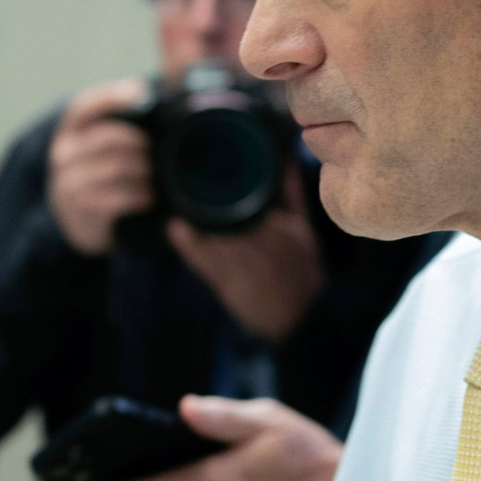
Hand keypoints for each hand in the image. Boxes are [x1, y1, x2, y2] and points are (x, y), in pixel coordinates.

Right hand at [46, 79, 153, 254]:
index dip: (112, 95)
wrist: (77, 221)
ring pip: (117, 168)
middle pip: (110, 137)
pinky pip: (118, 198)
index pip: (85, 106)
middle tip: (156, 150)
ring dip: (144, 172)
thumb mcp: (101, 147)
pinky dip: (140, 196)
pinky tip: (148, 197)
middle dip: (140, 142)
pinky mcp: (82, 209)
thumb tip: (149, 91)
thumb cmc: (99, 173)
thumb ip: (119, 120)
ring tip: (153, 176)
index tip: (141, 91)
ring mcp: (69, 183)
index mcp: (69, 131)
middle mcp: (64, 154)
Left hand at [170, 168, 323, 341]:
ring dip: (195, 220)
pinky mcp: (227, 284)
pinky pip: (203, 262)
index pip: (253, 204)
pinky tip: (176, 229)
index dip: (232, 187)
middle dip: (210, 201)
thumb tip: (286, 162)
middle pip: (228, 218)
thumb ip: (293, 197)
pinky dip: (188, 245)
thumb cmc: (302, 272)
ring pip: (212, 237)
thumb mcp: (304, 232)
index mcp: (281, 231)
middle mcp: (260, 246)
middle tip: (189, 182)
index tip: (216, 172)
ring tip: (179, 202)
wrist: (299, 317)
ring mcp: (242, 266)